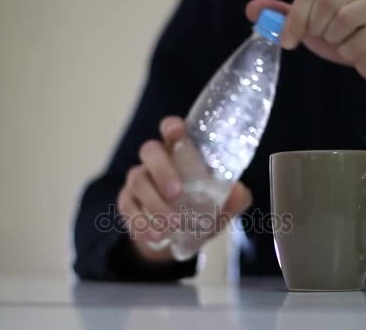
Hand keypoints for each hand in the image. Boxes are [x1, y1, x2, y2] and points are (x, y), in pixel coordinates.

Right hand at [117, 116, 252, 262]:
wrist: (176, 238)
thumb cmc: (200, 209)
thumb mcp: (221, 205)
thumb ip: (234, 197)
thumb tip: (238, 193)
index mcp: (180, 152)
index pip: (172, 130)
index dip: (172, 127)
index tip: (176, 131)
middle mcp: (156, 160)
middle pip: (150, 151)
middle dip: (161, 170)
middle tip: (176, 193)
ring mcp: (139, 178)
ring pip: (138, 181)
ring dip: (154, 204)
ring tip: (173, 225)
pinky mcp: (127, 200)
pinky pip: (128, 207)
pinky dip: (141, 223)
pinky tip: (156, 237)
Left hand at [246, 0, 365, 91]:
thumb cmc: (344, 36)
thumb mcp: (310, 24)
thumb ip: (285, 15)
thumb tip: (251, 9)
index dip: (295, 17)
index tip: (289, 40)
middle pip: (327, 0)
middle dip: (315, 27)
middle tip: (320, 38)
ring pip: (343, 20)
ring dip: (334, 40)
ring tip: (340, 42)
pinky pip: (358, 42)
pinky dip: (349, 53)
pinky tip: (355, 51)